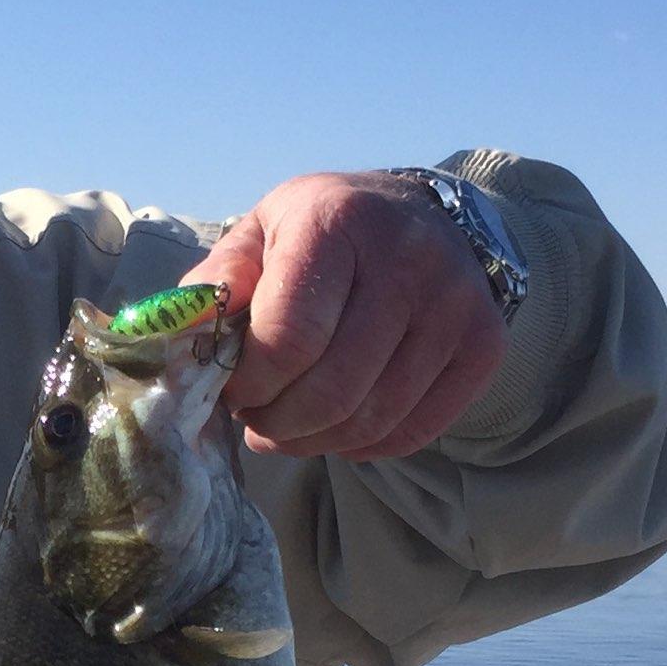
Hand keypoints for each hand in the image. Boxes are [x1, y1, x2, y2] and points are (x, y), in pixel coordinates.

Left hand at [196, 171, 507, 461]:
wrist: (424, 218)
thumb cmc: (325, 234)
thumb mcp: (264, 232)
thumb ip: (219, 281)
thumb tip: (182, 336)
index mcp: (338, 221)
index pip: (290, 338)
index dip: (251, 383)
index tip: (234, 388)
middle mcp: (408, 259)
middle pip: (333, 390)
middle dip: (278, 422)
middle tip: (256, 418)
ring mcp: (455, 305)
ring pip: (372, 419)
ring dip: (314, 441)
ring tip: (288, 426)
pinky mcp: (484, 346)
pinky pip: (412, 432)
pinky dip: (362, 446)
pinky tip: (336, 428)